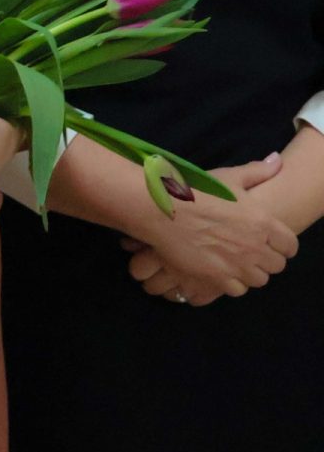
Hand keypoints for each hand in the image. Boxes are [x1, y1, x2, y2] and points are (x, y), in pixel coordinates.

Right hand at [122, 154, 294, 303]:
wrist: (162, 209)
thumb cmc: (195, 191)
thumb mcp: (228, 177)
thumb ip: (256, 172)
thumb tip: (276, 161)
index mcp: (263, 222)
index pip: (290, 246)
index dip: (282, 245)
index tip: (270, 243)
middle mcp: (255, 247)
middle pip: (276, 265)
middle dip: (266, 259)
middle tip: (250, 252)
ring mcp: (236, 265)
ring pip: (258, 280)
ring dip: (250, 273)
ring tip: (236, 263)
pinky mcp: (216, 278)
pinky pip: (237, 290)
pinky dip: (231, 283)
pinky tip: (221, 271)